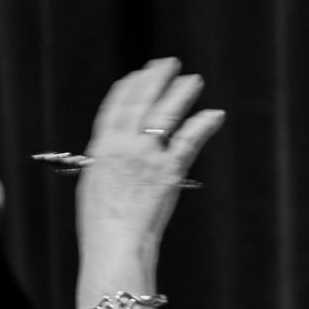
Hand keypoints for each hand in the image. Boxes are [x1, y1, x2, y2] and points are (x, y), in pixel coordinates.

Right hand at [73, 58, 226, 308]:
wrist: (115, 245)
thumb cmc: (102, 225)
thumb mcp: (94, 186)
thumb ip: (107, 164)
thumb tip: (116, 153)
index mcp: (102, 148)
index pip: (116, 107)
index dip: (129, 88)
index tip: (138, 74)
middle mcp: (123, 146)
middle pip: (141, 102)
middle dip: (156, 79)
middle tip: (169, 63)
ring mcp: (147, 156)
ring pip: (165, 115)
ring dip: (180, 94)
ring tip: (193, 80)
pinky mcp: (169, 171)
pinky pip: (189, 140)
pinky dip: (203, 125)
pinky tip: (215, 114)